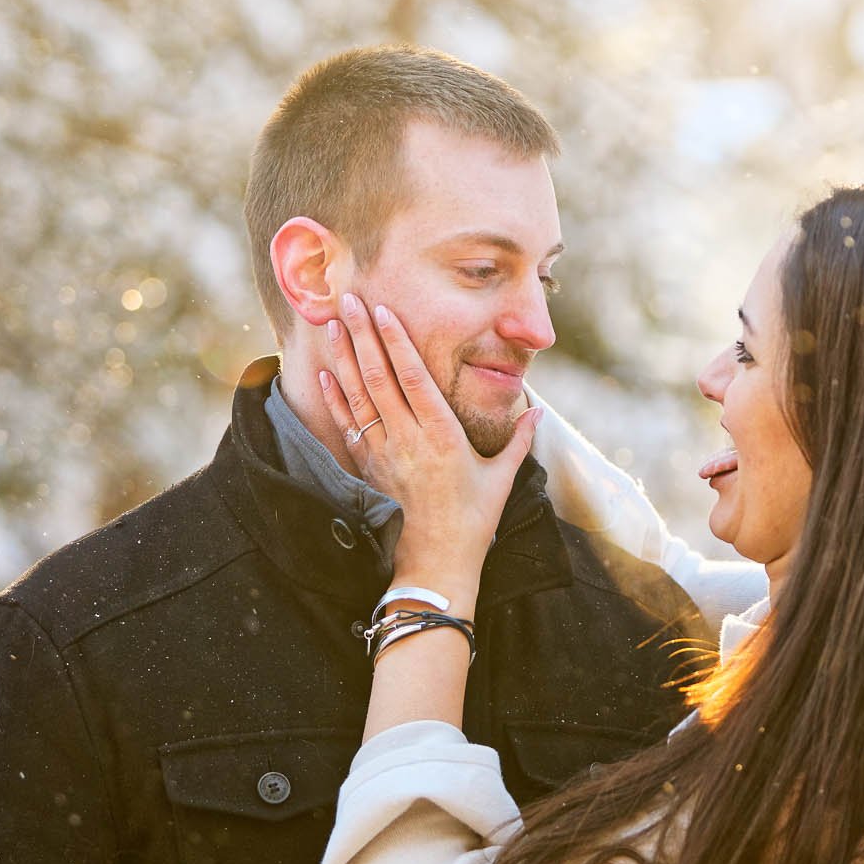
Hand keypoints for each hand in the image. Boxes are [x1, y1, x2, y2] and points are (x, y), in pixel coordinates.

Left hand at [318, 293, 538, 603]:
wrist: (436, 563)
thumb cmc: (474, 521)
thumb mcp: (502, 478)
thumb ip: (519, 440)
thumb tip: (537, 411)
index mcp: (442, 434)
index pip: (415, 376)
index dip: (397, 340)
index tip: (384, 310)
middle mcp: (409, 438)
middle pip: (380, 376)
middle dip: (364, 334)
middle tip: (349, 299)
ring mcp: (384, 453)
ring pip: (360, 395)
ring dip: (345, 357)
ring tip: (334, 324)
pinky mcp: (369, 469)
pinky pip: (348, 425)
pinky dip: (336, 398)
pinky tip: (326, 373)